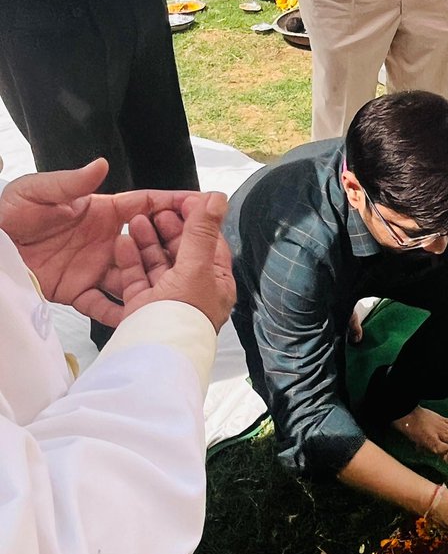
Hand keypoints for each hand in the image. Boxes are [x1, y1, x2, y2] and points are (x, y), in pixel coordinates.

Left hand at [0, 158, 199, 324]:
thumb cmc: (11, 213)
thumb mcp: (39, 191)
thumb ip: (71, 182)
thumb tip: (101, 164)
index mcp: (102, 211)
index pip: (145, 206)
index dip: (173, 204)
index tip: (201, 205)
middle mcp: (105, 240)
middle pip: (148, 245)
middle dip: (173, 249)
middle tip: (199, 255)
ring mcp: (94, 267)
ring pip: (133, 277)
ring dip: (152, 284)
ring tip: (174, 292)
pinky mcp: (78, 291)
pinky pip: (103, 304)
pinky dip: (118, 313)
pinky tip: (135, 319)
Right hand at [116, 193, 235, 330]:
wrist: (154, 354)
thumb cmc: (183, 318)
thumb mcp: (197, 267)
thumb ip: (203, 232)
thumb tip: (218, 199)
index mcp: (216, 283)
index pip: (210, 243)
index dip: (197, 219)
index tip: (184, 201)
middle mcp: (193, 291)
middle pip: (181, 251)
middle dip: (168, 227)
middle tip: (156, 210)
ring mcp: (166, 298)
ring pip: (156, 262)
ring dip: (147, 239)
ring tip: (135, 220)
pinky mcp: (143, 306)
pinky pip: (136, 277)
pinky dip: (129, 259)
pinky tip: (123, 242)